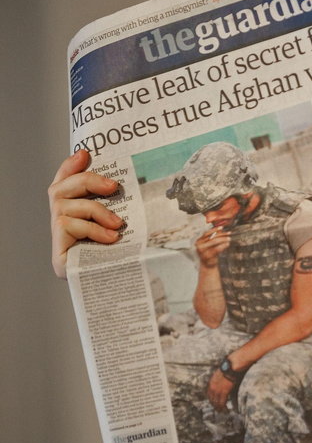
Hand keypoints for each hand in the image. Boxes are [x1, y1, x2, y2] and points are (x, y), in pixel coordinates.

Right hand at [48, 150, 123, 277]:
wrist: (119, 288)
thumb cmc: (123, 253)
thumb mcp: (123, 223)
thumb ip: (118, 205)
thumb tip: (124, 183)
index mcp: (74, 210)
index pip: (64, 181)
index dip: (70, 165)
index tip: (85, 154)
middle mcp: (60, 219)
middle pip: (61, 187)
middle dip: (88, 180)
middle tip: (113, 186)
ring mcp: (57, 235)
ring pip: (68, 206)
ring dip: (96, 211)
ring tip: (118, 225)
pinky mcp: (57, 250)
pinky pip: (69, 225)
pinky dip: (93, 229)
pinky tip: (111, 239)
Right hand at [195, 227, 230, 267]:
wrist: (208, 265)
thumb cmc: (210, 253)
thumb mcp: (210, 244)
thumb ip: (213, 237)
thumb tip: (220, 229)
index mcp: (198, 241)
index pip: (206, 233)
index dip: (214, 230)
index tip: (222, 227)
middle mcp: (198, 245)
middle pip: (211, 237)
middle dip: (221, 234)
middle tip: (228, 233)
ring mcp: (202, 251)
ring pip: (214, 242)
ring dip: (223, 239)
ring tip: (229, 238)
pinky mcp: (207, 256)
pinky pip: (216, 249)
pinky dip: (223, 245)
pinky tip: (227, 244)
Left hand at [206, 368, 234, 410]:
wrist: (231, 365)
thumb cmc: (228, 367)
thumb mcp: (220, 373)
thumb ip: (219, 379)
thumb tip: (222, 382)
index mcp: (211, 382)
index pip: (209, 395)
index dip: (212, 400)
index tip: (215, 403)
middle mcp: (212, 387)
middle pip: (212, 400)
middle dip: (215, 406)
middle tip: (219, 410)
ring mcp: (217, 390)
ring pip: (217, 403)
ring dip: (220, 408)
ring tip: (223, 412)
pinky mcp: (224, 392)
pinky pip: (222, 402)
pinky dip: (224, 407)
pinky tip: (226, 410)